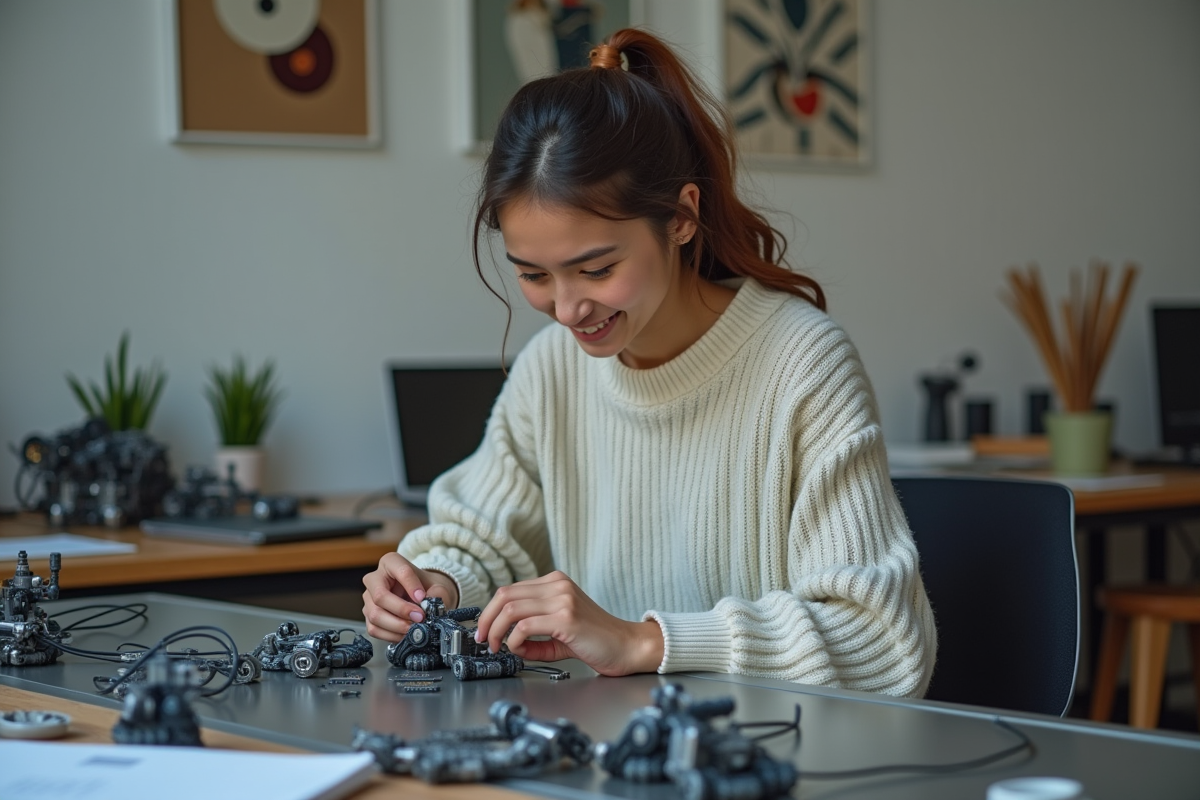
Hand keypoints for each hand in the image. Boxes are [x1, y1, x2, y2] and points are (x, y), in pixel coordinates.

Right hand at [362, 552, 458, 641]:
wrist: (422, 597)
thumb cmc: (427, 587)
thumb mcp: (437, 586)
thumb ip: (437, 593)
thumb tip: (430, 607)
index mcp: (391, 562)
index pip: (399, 571)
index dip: (411, 585)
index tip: (422, 598)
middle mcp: (375, 579)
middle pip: (380, 596)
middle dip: (401, 610)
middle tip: (420, 617)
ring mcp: (369, 599)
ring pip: (375, 615)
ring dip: (397, 625)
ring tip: (415, 628)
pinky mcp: (369, 617)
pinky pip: (374, 629)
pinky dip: (392, 635)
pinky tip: (406, 635)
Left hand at [474, 571, 663, 676]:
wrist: (627, 646)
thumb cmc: (596, 640)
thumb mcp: (558, 632)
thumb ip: (533, 635)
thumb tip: (506, 641)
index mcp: (555, 582)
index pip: (509, 590)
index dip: (490, 611)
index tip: (484, 631)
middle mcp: (558, 585)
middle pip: (504, 595)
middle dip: (486, 620)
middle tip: (482, 640)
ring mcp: (562, 599)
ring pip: (510, 608)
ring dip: (496, 630)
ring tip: (497, 647)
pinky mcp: (566, 618)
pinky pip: (524, 626)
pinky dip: (514, 640)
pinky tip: (519, 650)